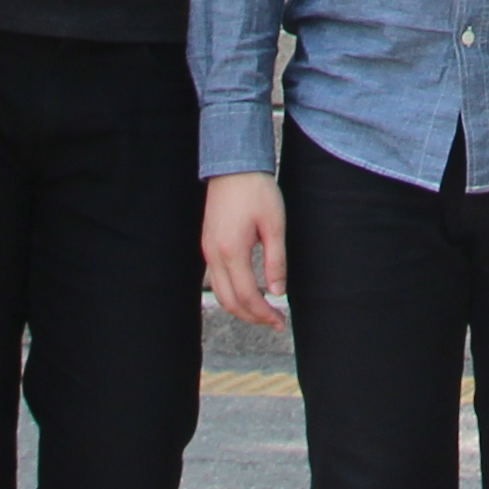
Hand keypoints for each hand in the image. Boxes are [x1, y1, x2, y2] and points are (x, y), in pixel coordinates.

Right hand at [202, 171, 289, 326]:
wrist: (233, 166)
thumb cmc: (257, 191)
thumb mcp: (274, 224)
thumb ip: (276, 261)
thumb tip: (277, 292)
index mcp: (232, 251)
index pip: (247, 296)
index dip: (264, 314)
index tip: (280, 322)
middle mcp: (214, 255)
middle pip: (229, 302)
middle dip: (252, 317)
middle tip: (275, 322)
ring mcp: (207, 250)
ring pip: (220, 293)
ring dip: (241, 307)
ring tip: (263, 311)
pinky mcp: (207, 244)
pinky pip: (216, 279)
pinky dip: (231, 293)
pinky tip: (248, 292)